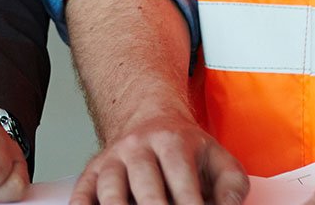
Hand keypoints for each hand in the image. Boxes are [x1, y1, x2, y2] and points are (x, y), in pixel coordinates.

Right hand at [71, 109, 247, 204]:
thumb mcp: (217, 157)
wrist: (149, 118)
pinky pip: (82, 191)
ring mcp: (112, 159)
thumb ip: (231, 185)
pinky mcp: (93, 172)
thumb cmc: (186, 147)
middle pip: (144, 183)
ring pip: (109, 186)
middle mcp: (138, 147)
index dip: (190, 203)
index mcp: (172, 141)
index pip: (181, 177)